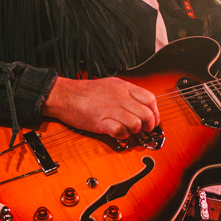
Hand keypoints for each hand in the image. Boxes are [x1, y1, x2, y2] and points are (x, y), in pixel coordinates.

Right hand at [42, 76, 159, 139]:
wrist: (65, 95)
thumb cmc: (87, 92)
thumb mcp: (111, 85)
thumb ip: (127, 93)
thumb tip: (142, 105)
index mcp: (124, 87)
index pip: (150, 99)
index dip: (155, 112)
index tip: (153, 120)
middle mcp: (120, 97)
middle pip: (146, 114)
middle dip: (148, 125)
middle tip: (144, 129)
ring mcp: (111, 109)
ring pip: (136, 123)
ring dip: (135, 131)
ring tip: (128, 130)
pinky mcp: (101, 122)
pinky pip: (120, 131)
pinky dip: (122, 135)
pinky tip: (118, 133)